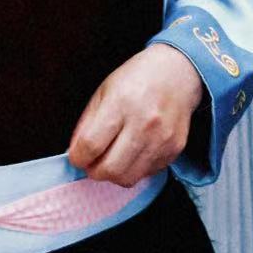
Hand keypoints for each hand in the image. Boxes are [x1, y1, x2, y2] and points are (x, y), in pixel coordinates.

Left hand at [67, 44, 204, 184]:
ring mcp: (161, 139)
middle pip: (110, 169)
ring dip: (114, 174)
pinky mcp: (173, 150)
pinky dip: (134, 169)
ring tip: (111, 159)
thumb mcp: (103, 91)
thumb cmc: (136, 79)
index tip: (76, 157)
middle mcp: (143, 123)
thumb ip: (87, 123)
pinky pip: (146, 174)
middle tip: (92, 163)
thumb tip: (76, 153)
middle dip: (94, 171)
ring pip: (128, 178)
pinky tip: (133, 153)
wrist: (176, 73)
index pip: (91, 144)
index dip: (78, 157)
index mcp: (120, 103)